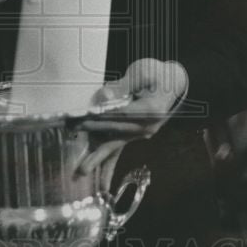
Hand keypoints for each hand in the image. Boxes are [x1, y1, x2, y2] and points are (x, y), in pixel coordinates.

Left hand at [76, 59, 187, 182]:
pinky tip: (97, 175)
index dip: (102, 114)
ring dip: (98, 156)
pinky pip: (118, 147)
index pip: (122, 113)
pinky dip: (106, 159)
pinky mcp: (134, 134)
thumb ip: (123, 85)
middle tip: (73, 128)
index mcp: (152, 109)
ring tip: (82, 170)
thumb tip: (105, 95)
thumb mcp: (142, 71)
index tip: (83, 115)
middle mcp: (148, 126)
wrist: (172, 82)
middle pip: (116, 129)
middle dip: (93, 129)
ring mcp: (142, 132)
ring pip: (116, 144)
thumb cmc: (157, 74)